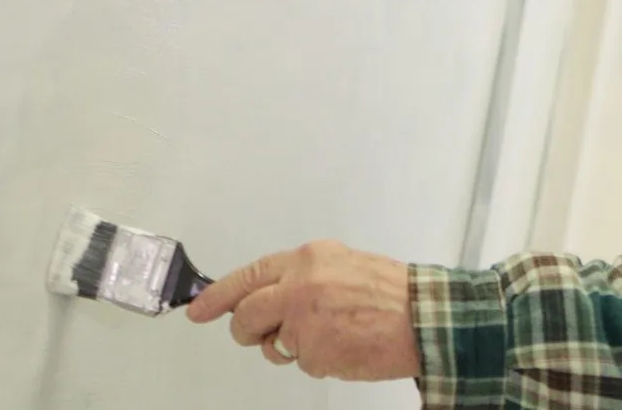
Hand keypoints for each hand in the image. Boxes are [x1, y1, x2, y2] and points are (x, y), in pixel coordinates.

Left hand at [186, 240, 420, 380]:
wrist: (424, 319)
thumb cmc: (392, 294)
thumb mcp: (344, 265)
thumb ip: (303, 276)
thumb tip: (268, 295)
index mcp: (307, 259)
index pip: (249, 276)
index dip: (218, 295)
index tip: (198, 309)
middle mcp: (299, 287)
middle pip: (246, 314)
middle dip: (247, 330)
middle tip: (255, 335)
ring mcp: (303, 322)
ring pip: (273, 343)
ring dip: (290, 347)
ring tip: (329, 336)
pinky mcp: (313, 352)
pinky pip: (300, 361)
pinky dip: (317, 359)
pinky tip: (343, 347)